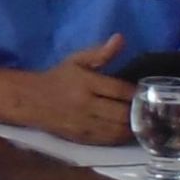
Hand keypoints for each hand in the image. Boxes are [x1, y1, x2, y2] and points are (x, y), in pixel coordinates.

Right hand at [6, 35, 135, 142]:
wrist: (30, 99)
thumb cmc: (58, 78)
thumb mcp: (76, 60)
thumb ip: (100, 52)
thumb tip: (120, 39)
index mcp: (86, 83)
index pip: (120, 90)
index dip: (137, 93)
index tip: (146, 93)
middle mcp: (85, 104)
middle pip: (122, 113)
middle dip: (139, 113)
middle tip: (149, 110)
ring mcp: (83, 123)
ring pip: (118, 130)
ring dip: (133, 127)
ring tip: (142, 121)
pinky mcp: (81, 137)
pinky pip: (109, 140)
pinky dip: (121, 136)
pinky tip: (126, 130)